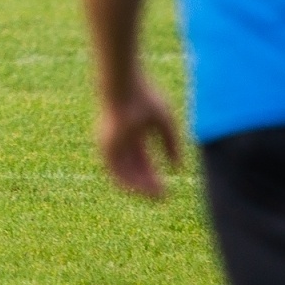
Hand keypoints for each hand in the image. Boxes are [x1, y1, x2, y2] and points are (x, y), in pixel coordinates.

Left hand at [96, 75, 181, 199]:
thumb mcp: (164, 122)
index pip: (143, 160)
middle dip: (148, 184)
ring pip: (124, 172)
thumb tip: (178, 167)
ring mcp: (111, 144)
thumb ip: (171, 144)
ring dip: (140, 187)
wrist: (123, 86)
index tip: (168, 186)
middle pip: (133, 168)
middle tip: (163, 197)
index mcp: (133, 133)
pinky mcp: (106, 146)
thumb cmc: (144, 98)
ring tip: (156, 197)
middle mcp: (120, 141)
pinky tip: (144, 190)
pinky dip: (129, 182)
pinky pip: (115, 170)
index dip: (154, 174)